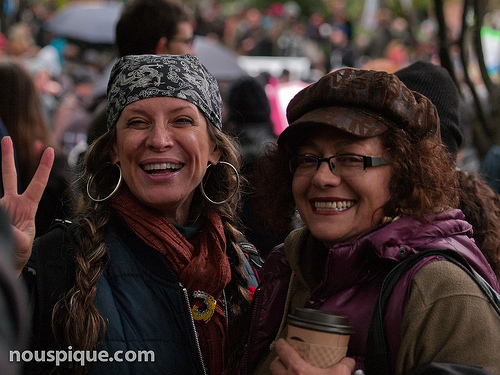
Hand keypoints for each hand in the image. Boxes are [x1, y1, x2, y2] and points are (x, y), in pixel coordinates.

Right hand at [0, 137, 53, 274]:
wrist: (6, 266)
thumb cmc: (19, 253)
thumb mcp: (23, 243)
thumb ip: (16, 232)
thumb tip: (5, 221)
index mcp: (26, 207)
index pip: (37, 184)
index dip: (44, 167)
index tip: (51, 150)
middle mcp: (11, 203)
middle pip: (9, 175)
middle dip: (7, 156)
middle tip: (6, 137)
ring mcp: (0, 206)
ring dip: (3, 211)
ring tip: (9, 227)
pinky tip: (3, 227)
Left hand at [270, 339, 354, 374]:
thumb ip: (345, 364)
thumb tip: (349, 361)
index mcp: (298, 369)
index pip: (282, 350)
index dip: (281, 343)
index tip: (285, 341)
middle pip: (274, 364)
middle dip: (279, 359)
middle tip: (288, 357)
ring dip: (281, 372)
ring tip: (291, 371)